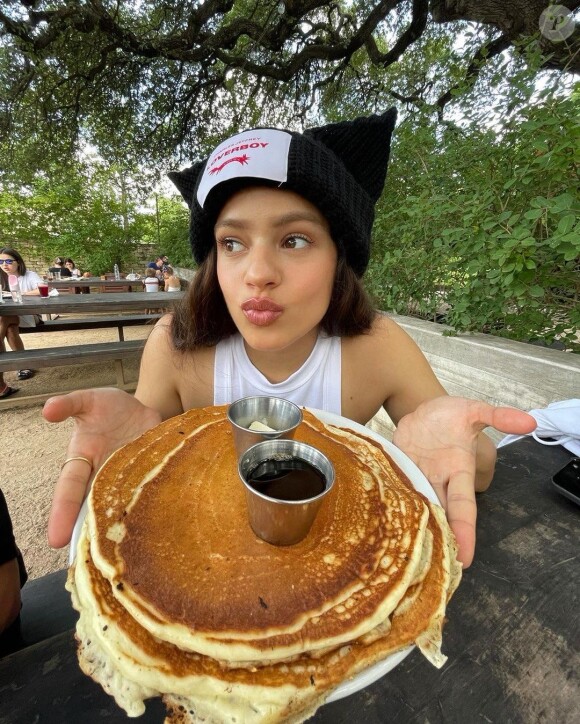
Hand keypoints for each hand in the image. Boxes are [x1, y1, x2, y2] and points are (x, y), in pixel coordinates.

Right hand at [43, 388, 161, 547]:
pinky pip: (153, 497)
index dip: (63, 514)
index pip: (70, 491)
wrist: (139, 408)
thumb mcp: (88, 400)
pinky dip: (157, 509)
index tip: (57, 540)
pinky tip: (165, 527)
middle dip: (93, 535)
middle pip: (97, 510)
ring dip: (127, 527)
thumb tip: (48, 409)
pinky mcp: (153, 477)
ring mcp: (130, 481)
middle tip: (93, 561)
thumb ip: (70, 404)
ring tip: (129, 555)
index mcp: (84, 462)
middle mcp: (105, 478)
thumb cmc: (107, 407)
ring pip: (126, 509)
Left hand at [393, 397, 535, 567]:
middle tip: (428, 568)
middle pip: (435, 515)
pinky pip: (390, 488)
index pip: (463, 508)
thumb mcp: (475, 411)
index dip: (464, 532)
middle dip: (435, 540)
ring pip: (411, 506)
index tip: (465, 559)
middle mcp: (435, 481)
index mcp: (457, 473)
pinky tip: (378, 522)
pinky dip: (386, 502)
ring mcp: (412, 477)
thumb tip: (529, 422)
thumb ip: (498, 417)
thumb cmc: (453, 415)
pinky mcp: (392, 470)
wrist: (423, 408)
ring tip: (399, 554)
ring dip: (408, 526)